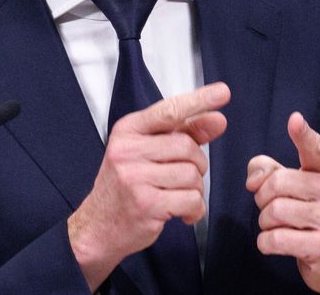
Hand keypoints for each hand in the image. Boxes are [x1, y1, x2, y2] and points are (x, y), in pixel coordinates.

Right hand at [68, 82, 230, 288]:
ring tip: (177, 196)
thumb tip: (216, 119)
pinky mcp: (147, 204)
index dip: (199, 100)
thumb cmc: (124, 186)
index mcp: (128, 130)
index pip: (169, 110)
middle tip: (183, 177)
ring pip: (192, 175)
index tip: (222, 92)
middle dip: (196, 164)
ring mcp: (135, 177)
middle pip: (187, 146)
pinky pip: (191, 200)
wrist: (97, 226)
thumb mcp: (145, 152)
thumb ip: (182, 133)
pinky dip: (194, 210)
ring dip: (195, 189)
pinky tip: (181, 213)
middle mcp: (128, 150)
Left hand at [245, 112, 319, 294]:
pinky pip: (276, 239)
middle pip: (277, 183)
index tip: (294, 120)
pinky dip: (266, 242)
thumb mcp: (300, 189)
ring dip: (265, 222)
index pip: (315, 149)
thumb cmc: (316, 217)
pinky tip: (274, 242)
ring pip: (275, 211)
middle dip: (263, 197)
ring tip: (276, 226)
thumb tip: (254, 177)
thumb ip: (272, 172)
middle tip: (271, 207)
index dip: (303, 134)